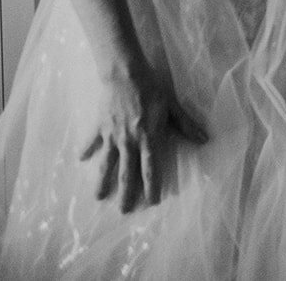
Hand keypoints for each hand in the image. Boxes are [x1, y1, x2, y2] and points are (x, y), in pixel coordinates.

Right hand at [80, 61, 207, 212]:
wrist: (124, 74)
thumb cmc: (152, 88)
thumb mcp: (172, 106)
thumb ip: (186, 124)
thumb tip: (204, 139)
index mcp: (148, 137)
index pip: (151, 167)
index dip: (152, 185)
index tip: (152, 201)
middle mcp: (129, 141)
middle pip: (127, 172)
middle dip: (127, 192)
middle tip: (124, 211)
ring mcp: (112, 135)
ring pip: (107, 164)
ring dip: (103, 181)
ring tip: (99, 198)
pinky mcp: (100, 127)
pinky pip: (92, 142)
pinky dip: (86, 150)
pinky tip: (81, 160)